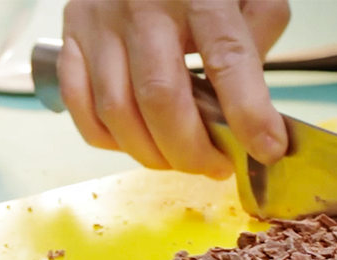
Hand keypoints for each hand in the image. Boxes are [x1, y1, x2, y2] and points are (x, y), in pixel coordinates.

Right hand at [59, 0, 290, 176]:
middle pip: (161, 99)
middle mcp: (142, 6)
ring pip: (117, 113)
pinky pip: (81, 108)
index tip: (267, 149)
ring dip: (151, 154)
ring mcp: (98, 24)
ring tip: (178, 159)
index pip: (226, 58)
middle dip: (191, 150)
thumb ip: (259, 29)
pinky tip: (136, 142)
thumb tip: (253, 97)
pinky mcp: (69, 39)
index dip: (249, 112)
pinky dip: (108, 140)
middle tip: (216, 167)